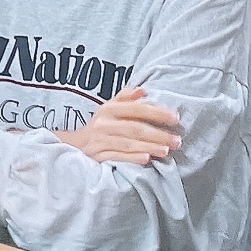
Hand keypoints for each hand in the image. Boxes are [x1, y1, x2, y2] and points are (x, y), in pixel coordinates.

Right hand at [59, 87, 179, 163]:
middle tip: (177, 140)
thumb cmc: (99, 126)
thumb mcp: (109, 108)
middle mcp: (104, 123)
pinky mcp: (98, 156)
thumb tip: (143, 91)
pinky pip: (117, 157)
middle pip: (135, 128)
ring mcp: (100, 140)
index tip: (175, 118)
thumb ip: (125, 97)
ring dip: (149, 147)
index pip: (136, 109)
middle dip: (158, 134)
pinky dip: (132, 158)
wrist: (73, 146)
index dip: (157, 112)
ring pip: (128, 143)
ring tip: (167, 151)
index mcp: (109, 109)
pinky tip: (146, 159)